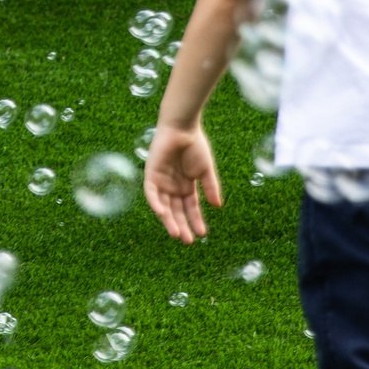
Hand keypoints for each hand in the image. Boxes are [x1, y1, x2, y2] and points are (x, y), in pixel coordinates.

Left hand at [144, 123, 225, 242]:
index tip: (202, 234)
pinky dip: (155, 203)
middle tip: (188, 241)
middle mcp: (172, 187)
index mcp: (186, 186)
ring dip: (169, 220)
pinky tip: (162, 214)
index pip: (190, 208)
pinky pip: (151, 193)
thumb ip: (210, 187)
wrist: (183, 127)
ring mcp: (161, 182)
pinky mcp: (151, 174)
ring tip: (177, 233)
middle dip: (182, 225)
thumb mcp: (205, 170)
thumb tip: (218, 206)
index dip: (196, 221)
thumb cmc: (195, 145)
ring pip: (164, 206)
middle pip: (176, 211)